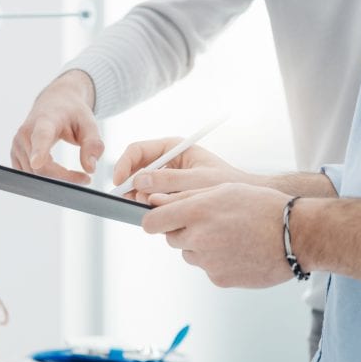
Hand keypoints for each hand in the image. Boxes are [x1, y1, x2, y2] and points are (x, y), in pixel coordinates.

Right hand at [11, 70, 104, 184]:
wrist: (54, 103)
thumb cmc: (72, 113)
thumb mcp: (89, 123)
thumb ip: (93, 144)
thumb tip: (90, 168)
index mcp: (45, 120)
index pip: (41, 137)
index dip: (39, 151)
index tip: (37, 162)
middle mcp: (25, 132)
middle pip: (41, 167)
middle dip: (64, 177)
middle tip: (85, 178)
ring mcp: (17, 145)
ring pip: (35, 175)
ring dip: (56, 180)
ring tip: (74, 173)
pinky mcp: (15, 155)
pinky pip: (29, 175)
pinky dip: (45, 178)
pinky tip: (57, 170)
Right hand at [113, 137, 262, 202]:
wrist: (241, 199)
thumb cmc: (225, 183)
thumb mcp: (197, 180)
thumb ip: (169, 180)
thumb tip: (139, 181)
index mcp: (172, 148)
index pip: (137, 151)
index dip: (123, 165)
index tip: (119, 182)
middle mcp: (165, 161)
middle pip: (134, 170)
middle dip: (131, 187)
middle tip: (134, 202)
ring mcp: (165, 179)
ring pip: (140, 188)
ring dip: (141, 199)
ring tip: (155, 208)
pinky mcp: (167, 195)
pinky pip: (150, 200)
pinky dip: (151, 207)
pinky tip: (163, 213)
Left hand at [142, 183, 292, 287]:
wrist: (297, 235)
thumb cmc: (262, 207)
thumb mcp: (222, 189)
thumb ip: (184, 196)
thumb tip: (154, 201)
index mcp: (196, 212)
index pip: (151, 222)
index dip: (155, 220)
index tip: (159, 219)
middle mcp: (198, 238)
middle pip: (171, 238)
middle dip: (184, 231)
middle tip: (211, 223)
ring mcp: (208, 262)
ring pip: (190, 254)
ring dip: (201, 246)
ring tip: (230, 235)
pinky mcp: (219, 279)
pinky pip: (208, 268)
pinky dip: (218, 261)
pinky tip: (238, 250)